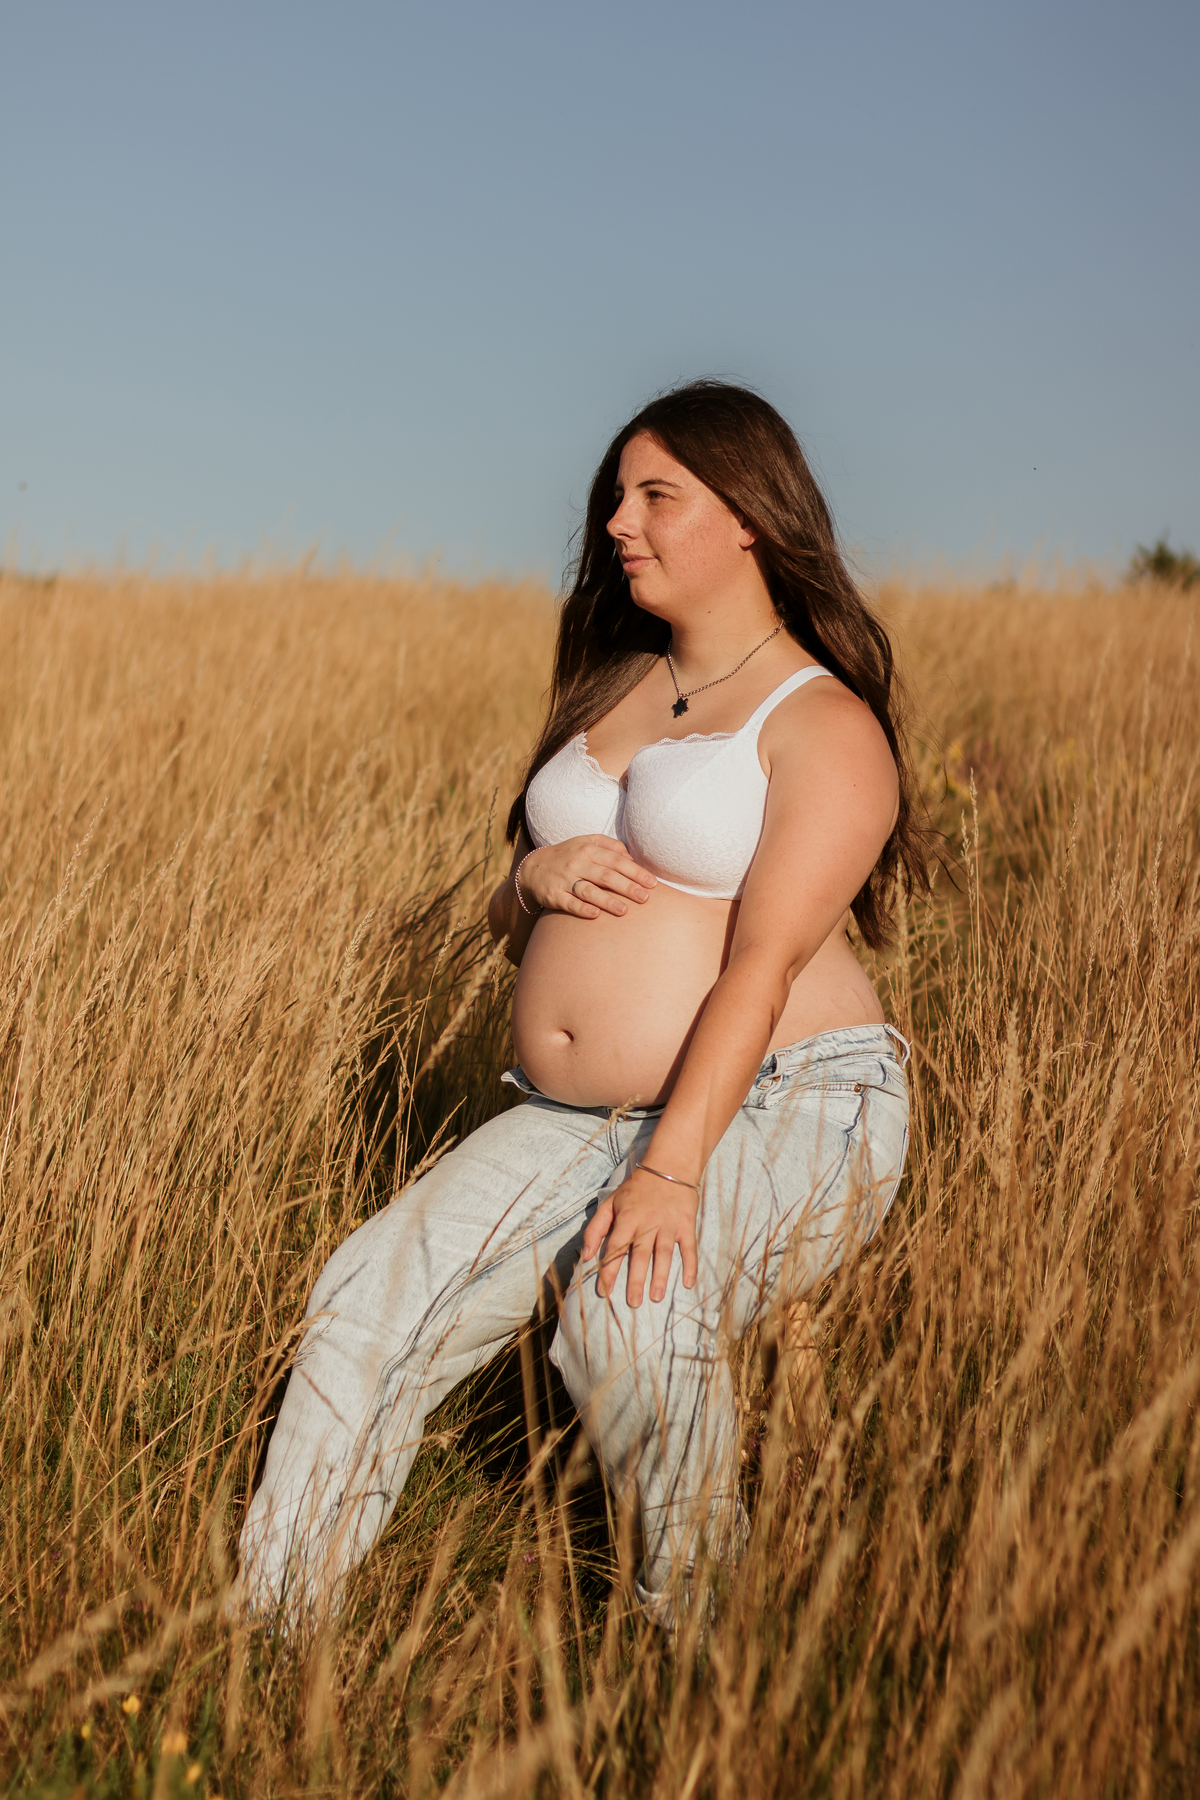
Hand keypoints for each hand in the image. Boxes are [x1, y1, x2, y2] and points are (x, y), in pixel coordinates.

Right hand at [521, 835, 656, 919]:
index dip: (635, 871)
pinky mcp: (553, 895)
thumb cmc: (568, 856)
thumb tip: (632, 857)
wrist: (533, 868)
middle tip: (645, 898)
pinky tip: (595, 915)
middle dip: (627, 887)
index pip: (616, 860)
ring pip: (588, 890)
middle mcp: (576, 863)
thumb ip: (610, 846)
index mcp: (587, 849)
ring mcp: (564, 879)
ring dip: (607, 901)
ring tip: (624, 911)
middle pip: (606, 875)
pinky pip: (569, 903)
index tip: (652, 883)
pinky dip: (581, 909)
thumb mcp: (586, 842)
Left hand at [583, 1165, 698, 1306]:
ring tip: (656, 1298)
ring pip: (664, 1253)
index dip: (609, 1269)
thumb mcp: (610, 1203)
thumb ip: (596, 1229)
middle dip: (636, 1280)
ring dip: (660, 1276)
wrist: (669, 1167)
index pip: (616, 1247)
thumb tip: (586, 1256)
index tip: (604, 1292)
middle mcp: (648, 1223)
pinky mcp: (686, 1224)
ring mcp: (669, 1224)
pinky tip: (688, 1284)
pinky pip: (689, 1247)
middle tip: (633, 1303)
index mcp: (627, 1218)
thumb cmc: (636, 1189)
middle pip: (640, 1254)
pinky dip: (690, 1265)